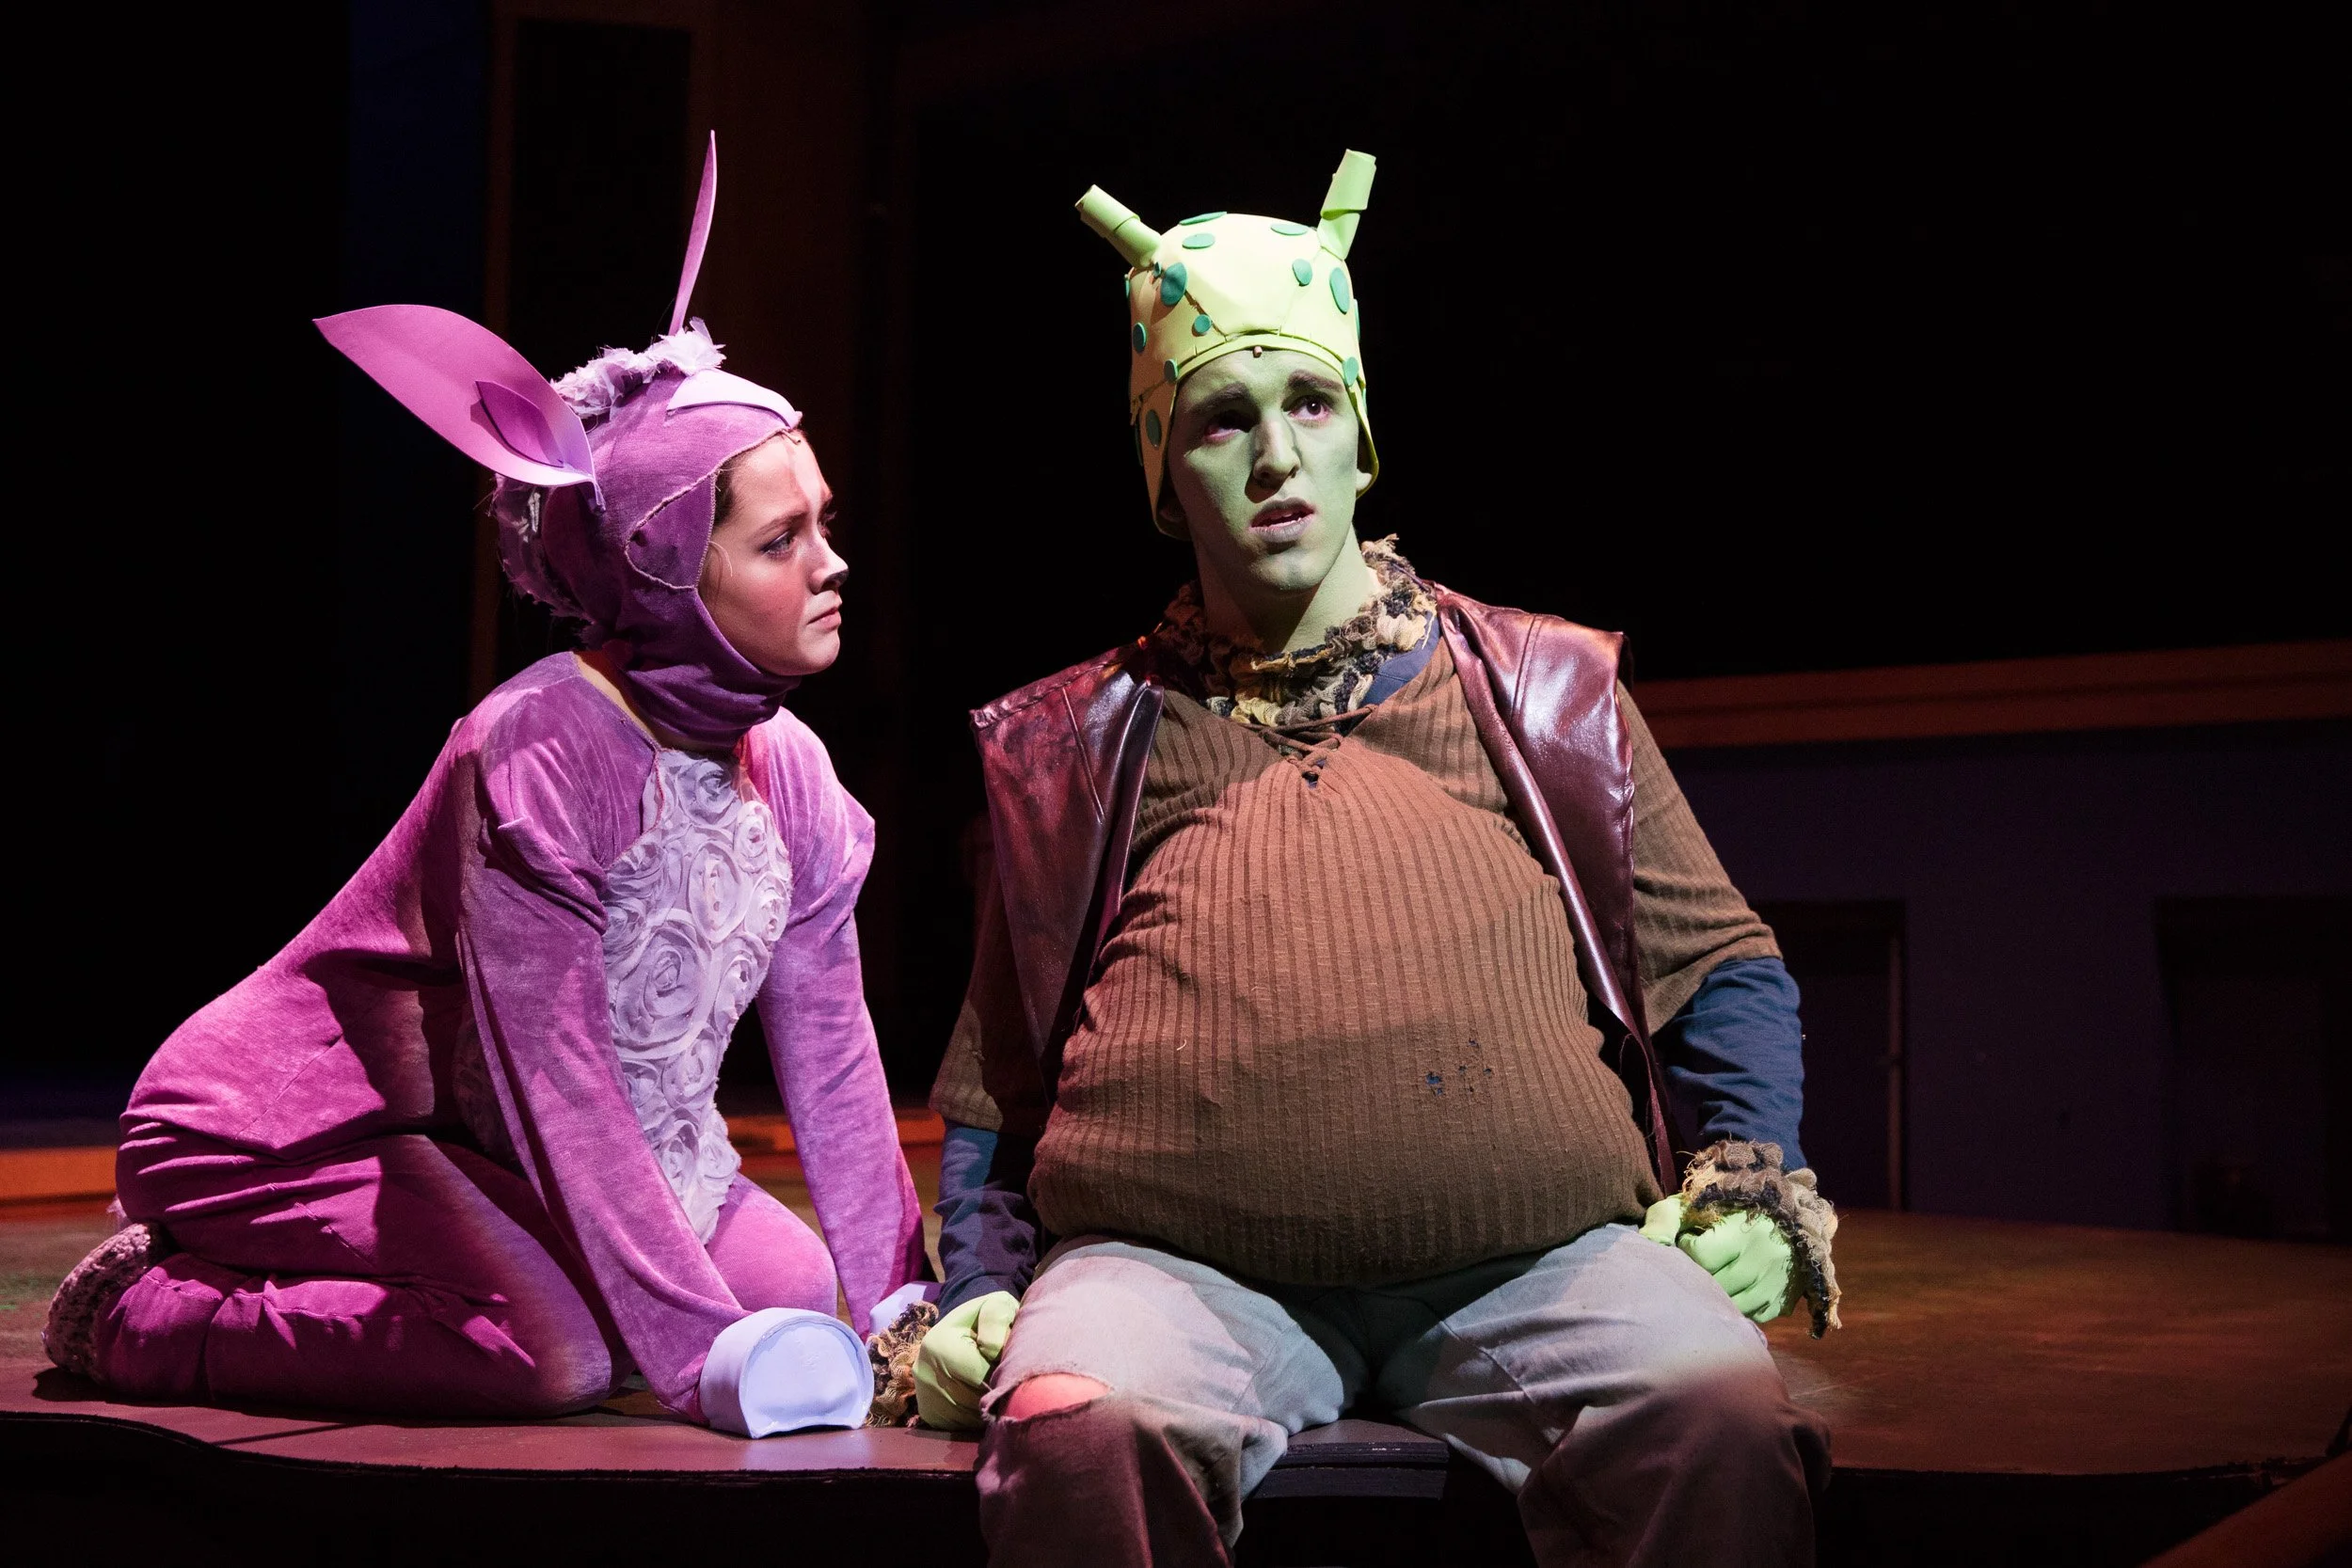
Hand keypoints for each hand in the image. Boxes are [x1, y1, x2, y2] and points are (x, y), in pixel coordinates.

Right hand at [914, 1290, 1018, 1430]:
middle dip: (998, 1390)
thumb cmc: (983, 1321)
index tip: (1012, 1365)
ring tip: (997, 1387)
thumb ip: (997, 1319)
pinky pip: (963, 1426)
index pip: (982, 1373)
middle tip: (1009, 1377)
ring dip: (990, 1406)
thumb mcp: (994, 1305)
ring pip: (971, 1416)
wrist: (957, 1335)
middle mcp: (925, 1375)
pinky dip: (978, 1417)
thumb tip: (992, 1350)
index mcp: (939, 1345)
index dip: (1004, 1372)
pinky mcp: (931, 1415)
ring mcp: (925, 1398)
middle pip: (977, 1398)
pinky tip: (984, 1399)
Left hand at [1641, 1199, 1793, 1323]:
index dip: (1686, 1249)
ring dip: (1712, 1296)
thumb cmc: (1740, 1208)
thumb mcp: (1704, 1201)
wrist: (1795, 1219)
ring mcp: (1773, 1285)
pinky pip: (1748, 1316)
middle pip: (1713, 1283)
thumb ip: (1669, 1216)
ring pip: (1729, 1305)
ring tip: (1707, 1280)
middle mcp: (1762, 1260)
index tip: (1688, 1240)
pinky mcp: (1780, 1303)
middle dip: (1696, 1275)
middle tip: (1693, 1264)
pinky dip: (1733, 1308)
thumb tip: (1645, 1239)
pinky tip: (1727, 1294)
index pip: (1700, 1255)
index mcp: (1743, 1232)